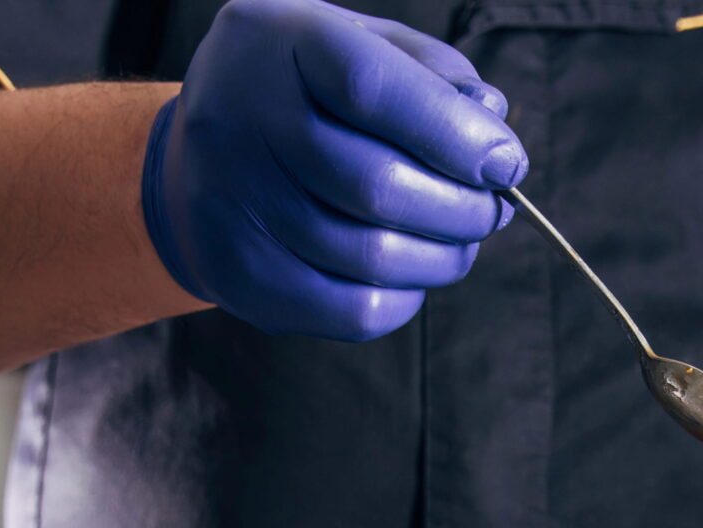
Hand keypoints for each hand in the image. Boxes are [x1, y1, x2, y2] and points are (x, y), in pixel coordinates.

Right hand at [139, 0, 525, 339]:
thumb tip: (492, 131)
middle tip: (492, 211)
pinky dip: (406, 298)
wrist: (196, 154)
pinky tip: (413, 272)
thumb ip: (431, 74)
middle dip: (462, 209)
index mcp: (276, 42)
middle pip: (376, 186)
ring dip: (443, 257)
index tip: (507, 163)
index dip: (455, 134)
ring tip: (458, 240)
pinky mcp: (239, 277)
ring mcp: (230, 205)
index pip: (373, 90)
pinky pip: (352, 311)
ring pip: (371, 258)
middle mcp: (238, 120)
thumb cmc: (304, 91)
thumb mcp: (360, 45)